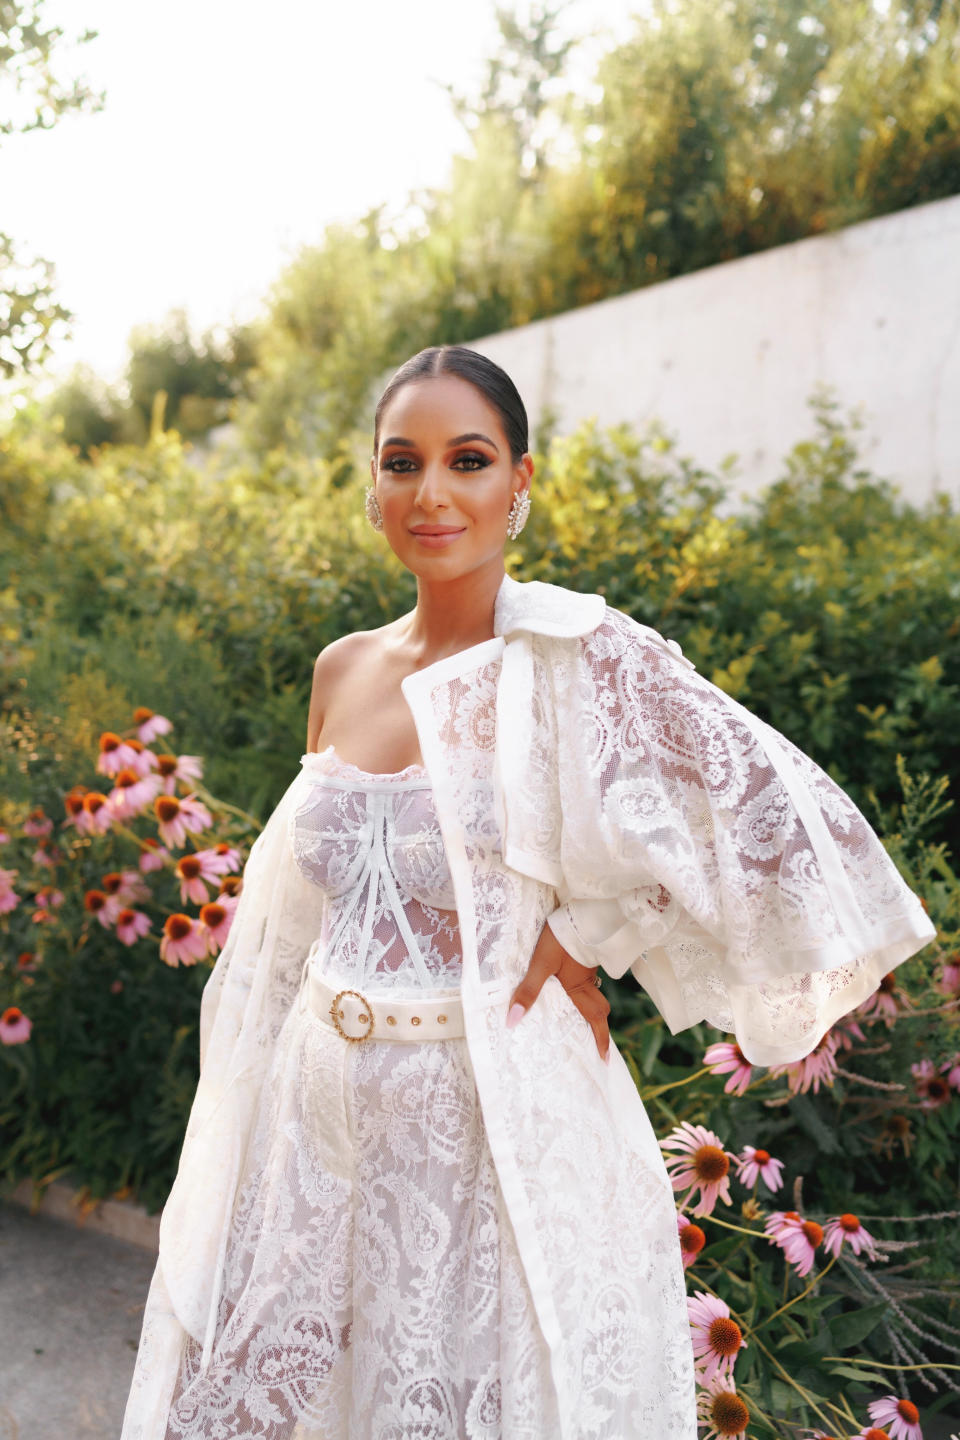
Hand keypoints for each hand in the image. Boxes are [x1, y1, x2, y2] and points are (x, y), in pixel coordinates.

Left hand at [505, 918, 611, 1061]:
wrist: (579, 913)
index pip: (594, 1020)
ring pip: (593, 993)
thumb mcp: (541, 965)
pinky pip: (587, 980)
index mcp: (578, 989)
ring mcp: (587, 967)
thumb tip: (513, 1020)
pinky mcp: (584, 955)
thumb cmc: (561, 939)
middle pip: (599, 1009)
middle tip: (595, 1042)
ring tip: (579, 1018)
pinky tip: (570, 986)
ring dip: (591, 1008)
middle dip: (599, 1027)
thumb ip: (528, 991)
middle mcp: (586, 981)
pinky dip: (583, 990)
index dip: (600, 1040)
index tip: (604, 1059)